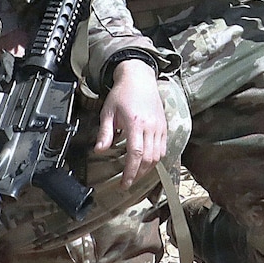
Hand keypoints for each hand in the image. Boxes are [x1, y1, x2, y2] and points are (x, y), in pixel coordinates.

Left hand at [93, 60, 167, 185]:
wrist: (139, 78)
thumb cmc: (122, 94)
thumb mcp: (108, 112)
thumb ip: (105, 133)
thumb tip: (99, 151)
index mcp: (135, 123)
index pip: (135, 154)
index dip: (130, 172)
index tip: (124, 183)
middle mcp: (150, 127)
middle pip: (148, 159)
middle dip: (138, 174)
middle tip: (128, 182)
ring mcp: (160, 127)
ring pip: (158, 156)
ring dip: (148, 168)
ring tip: (136, 173)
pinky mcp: (164, 126)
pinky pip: (163, 148)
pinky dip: (156, 159)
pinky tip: (147, 162)